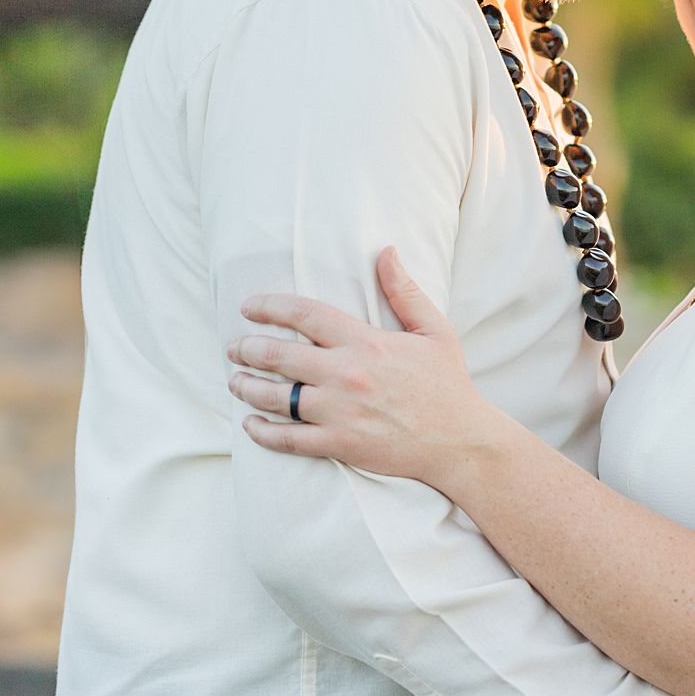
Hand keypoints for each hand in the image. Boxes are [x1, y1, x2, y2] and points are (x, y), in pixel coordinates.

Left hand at [227, 249, 495, 487]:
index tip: (249, 307)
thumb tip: (386, 251)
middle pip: (280, 356)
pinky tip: (250, 425)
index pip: (305, 315)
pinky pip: (289, 439)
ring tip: (235, 381)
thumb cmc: (447, 384)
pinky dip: (263, 433)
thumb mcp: (434, 331)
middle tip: (235, 347)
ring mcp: (340, 412)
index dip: (271, 307)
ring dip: (247, 388)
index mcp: (366, 343)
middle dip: (248, 349)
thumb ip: (405, 291)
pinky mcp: (339, 444)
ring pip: (276, 397)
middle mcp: (347, 375)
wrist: (459, 441)